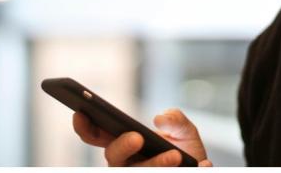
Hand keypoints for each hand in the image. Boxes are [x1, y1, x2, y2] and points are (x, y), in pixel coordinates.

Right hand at [72, 108, 212, 166]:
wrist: (201, 171)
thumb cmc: (186, 152)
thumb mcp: (185, 131)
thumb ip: (176, 120)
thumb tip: (160, 119)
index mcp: (124, 143)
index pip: (96, 136)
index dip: (85, 127)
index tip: (80, 114)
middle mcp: (126, 163)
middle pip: (112, 158)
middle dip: (122, 146)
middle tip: (137, 137)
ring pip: (136, 172)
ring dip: (155, 165)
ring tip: (175, 156)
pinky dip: (182, 171)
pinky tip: (201, 166)